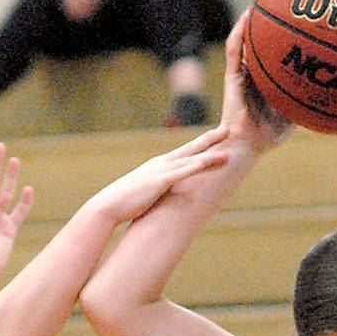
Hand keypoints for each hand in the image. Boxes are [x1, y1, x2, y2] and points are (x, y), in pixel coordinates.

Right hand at [91, 129, 231, 225]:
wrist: (109, 205)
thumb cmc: (127, 202)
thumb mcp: (149, 194)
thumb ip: (162, 191)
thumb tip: (171, 197)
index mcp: (160, 165)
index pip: (186, 152)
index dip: (202, 144)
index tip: (217, 136)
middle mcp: (162, 163)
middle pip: (191, 148)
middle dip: (210, 139)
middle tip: (227, 130)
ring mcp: (160, 171)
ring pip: (190, 160)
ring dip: (209, 156)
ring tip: (227, 153)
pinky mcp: (158, 182)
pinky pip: (179, 173)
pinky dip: (192, 168)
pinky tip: (203, 163)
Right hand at [220, 11, 290, 151]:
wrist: (246, 146)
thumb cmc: (267, 136)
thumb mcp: (292, 116)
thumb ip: (304, 103)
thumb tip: (327, 95)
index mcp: (264, 81)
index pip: (271, 55)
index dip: (279, 38)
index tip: (293, 21)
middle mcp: (252, 74)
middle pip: (257, 43)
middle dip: (265, 24)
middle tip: (279, 4)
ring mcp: (241, 73)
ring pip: (244, 41)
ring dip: (250, 21)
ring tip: (260, 0)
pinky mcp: (231, 76)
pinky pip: (233, 49)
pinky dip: (239, 32)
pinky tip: (246, 16)